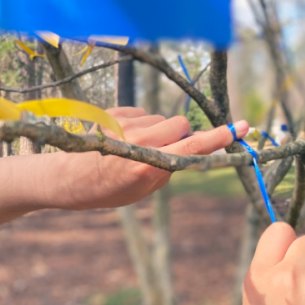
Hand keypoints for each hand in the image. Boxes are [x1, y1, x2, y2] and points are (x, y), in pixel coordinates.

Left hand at [65, 107, 248, 209]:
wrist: (63, 177)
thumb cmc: (105, 189)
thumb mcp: (140, 191)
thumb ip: (167, 169)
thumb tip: (186, 149)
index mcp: (148, 165)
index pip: (192, 147)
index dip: (220, 138)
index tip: (241, 127)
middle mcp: (139, 140)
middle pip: (180, 125)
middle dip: (179, 135)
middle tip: (164, 152)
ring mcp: (124, 123)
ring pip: (161, 119)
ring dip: (157, 131)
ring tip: (133, 148)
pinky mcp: (113, 112)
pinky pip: (142, 113)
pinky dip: (139, 124)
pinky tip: (121, 138)